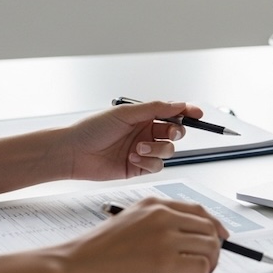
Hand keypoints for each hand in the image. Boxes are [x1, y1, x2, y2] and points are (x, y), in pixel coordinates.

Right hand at [50, 197, 227, 272]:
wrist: (73, 265)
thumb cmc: (95, 251)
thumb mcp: (128, 222)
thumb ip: (155, 223)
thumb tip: (181, 237)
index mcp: (153, 204)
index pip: (198, 210)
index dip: (214, 226)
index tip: (219, 238)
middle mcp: (162, 215)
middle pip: (209, 228)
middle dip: (213, 248)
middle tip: (204, 264)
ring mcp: (164, 237)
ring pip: (210, 246)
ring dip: (209, 264)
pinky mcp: (164, 262)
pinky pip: (201, 265)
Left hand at [59, 100, 202, 179]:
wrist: (75, 152)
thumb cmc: (93, 129)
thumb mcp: (126, 113)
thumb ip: (155, 109)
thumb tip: (178, 104)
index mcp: (143, 116)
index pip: (172, 112)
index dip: (187, 112)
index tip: (197, 113)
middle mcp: (146, 132)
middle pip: (175, 132)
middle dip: (175, 132)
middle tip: (167, 132)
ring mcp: (144, 151)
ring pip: (168, 151)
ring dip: (157, 149)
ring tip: (138, 149)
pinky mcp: (139, 168)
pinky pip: (156, 166)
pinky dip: (148, 163)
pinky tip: (133, 159)